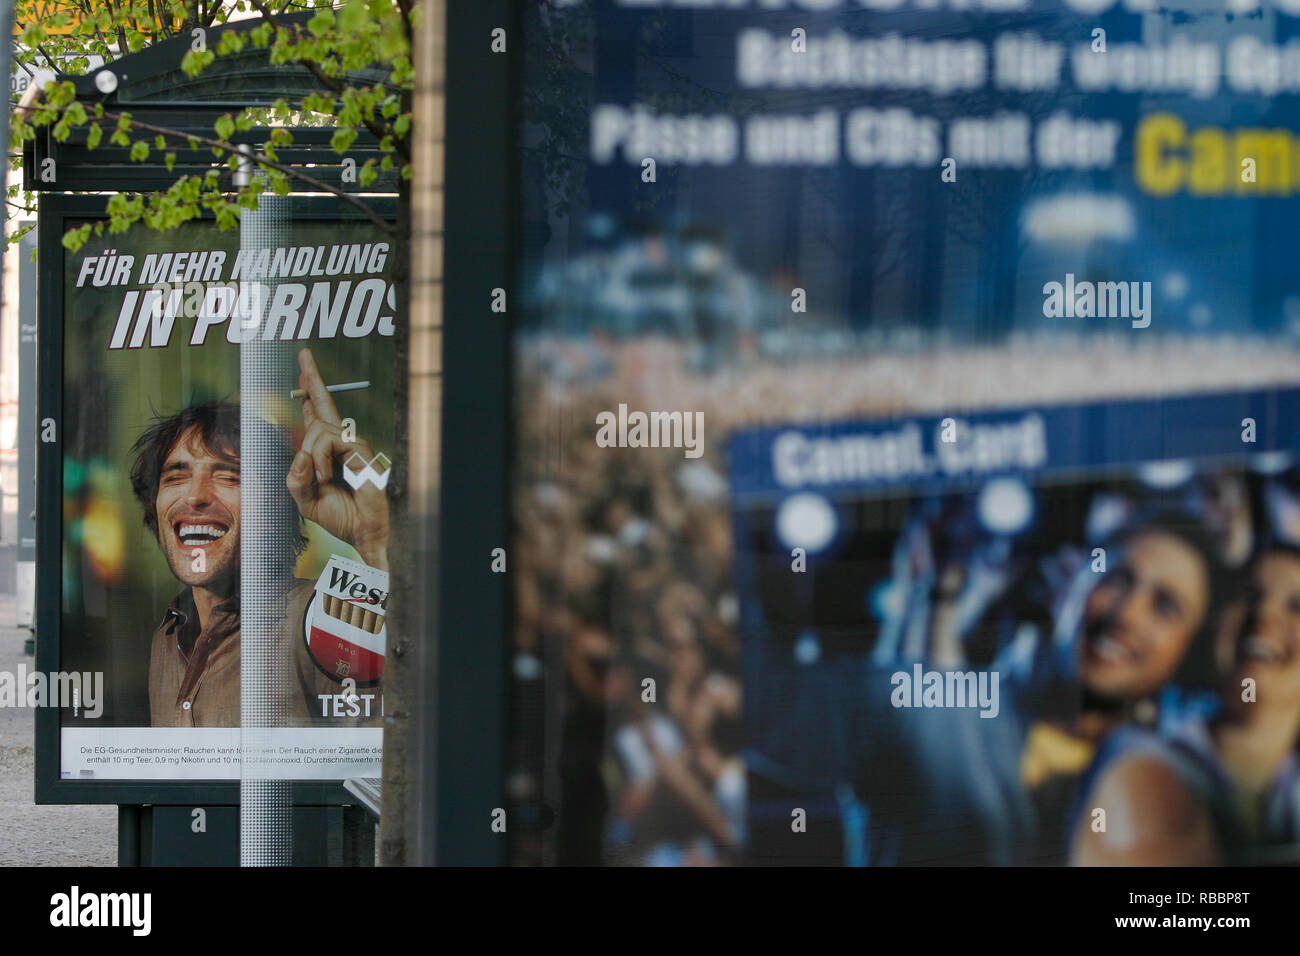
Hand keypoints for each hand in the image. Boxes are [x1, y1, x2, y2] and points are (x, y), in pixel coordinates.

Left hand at [286, 347, 389, 570]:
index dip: (310, 394)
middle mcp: (340, 444)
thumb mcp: (305, 500)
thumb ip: (295, 478)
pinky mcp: (361, 451)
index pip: (316, 418)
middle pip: (324, 405)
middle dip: (313, 378)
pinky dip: (321, 460)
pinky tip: (328, 478)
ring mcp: (352, 446)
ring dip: (312, 456)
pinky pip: (329, 441)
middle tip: (304, 353)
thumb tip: (299, 455)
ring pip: (319, 429)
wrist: (363, 532)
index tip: (305, 370)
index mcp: (326, 453)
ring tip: (323, 481)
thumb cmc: (340, 516)